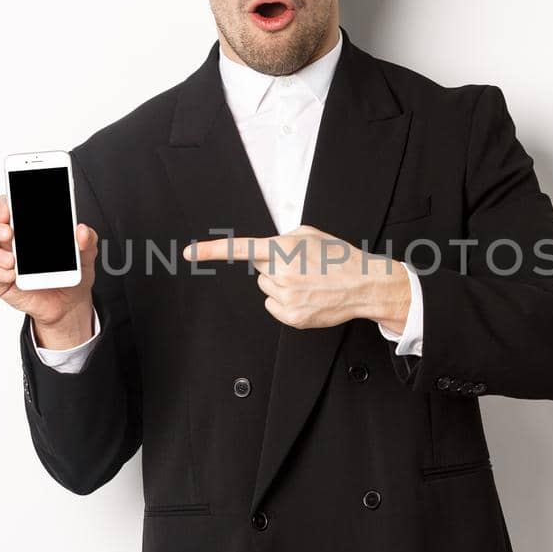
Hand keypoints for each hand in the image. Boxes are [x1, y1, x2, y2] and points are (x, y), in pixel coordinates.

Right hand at [0, 193, 96, 341]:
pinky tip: (12, 275)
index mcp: (26, 224)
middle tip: (9, 233)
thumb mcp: (85, 255)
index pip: (6, 205)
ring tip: (12, 260)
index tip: (8, 208)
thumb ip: (87, 239)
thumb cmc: (69, 272)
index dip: (2, 203)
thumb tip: (82, 231)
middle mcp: (8, 238)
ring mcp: (0, 257)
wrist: (68, 303)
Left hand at [182, 224, 409, 332]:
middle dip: (275, 267)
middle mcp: (280, 274)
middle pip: (260, 270)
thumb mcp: (310, 234)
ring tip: (308, 282)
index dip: (210, 250)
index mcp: (282, 249)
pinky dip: (286, 302)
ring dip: (281, 285)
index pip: (239, 249)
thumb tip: (269, 250)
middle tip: (301, 267)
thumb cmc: (339, 257)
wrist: (364, 284)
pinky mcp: (292, 317)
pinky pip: (274, 306)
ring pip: (266, 289)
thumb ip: (282, 239)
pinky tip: (307, 297)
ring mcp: (285, 298)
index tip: (188, 253)